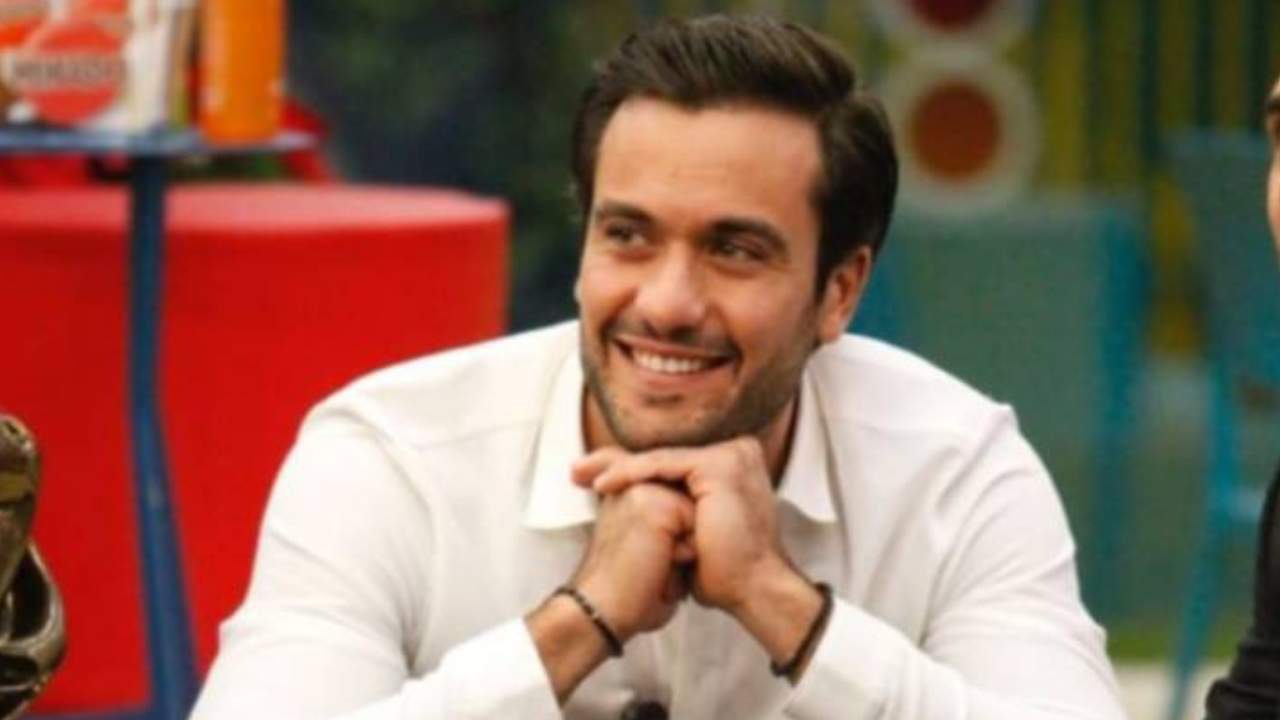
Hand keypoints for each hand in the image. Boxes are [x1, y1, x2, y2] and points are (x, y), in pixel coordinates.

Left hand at [573, 437, 784, 612]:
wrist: (751, 590)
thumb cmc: (722, 571)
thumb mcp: (686, 531)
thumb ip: (670, 506)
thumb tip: (635, 499)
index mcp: (732, 465)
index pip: (670, 464)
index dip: (628, 469)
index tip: (588, 477)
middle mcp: (736, 453)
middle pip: (663, 458)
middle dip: (616, 464)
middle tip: (577, 471)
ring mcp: (732, 456)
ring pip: (660, 460)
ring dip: (617, 468)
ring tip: (582, 476)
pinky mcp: (721, 465)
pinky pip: (665, 465)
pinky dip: (632, 473)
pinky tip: (605, 484)